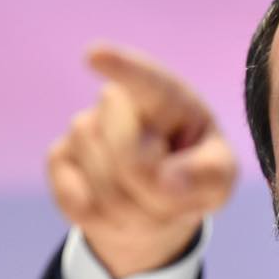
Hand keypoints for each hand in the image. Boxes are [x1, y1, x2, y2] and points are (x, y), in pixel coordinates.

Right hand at [47, 44, 237, 278]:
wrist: (156, 206)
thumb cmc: (195, 179)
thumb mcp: (219, 179)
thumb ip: (207, 176)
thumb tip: (166, 182)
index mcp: (170, 100)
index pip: (148, 82)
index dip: (123, 67)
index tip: (95, 56)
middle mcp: (121, 104)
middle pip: (131, 157)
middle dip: (155, 191)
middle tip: (174, 194)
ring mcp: (85, 128)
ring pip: (104, 185)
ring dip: (136, 212)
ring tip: (149, 203)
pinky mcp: (59, 158)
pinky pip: (79, 203)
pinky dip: (106, 222)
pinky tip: (119, 211)